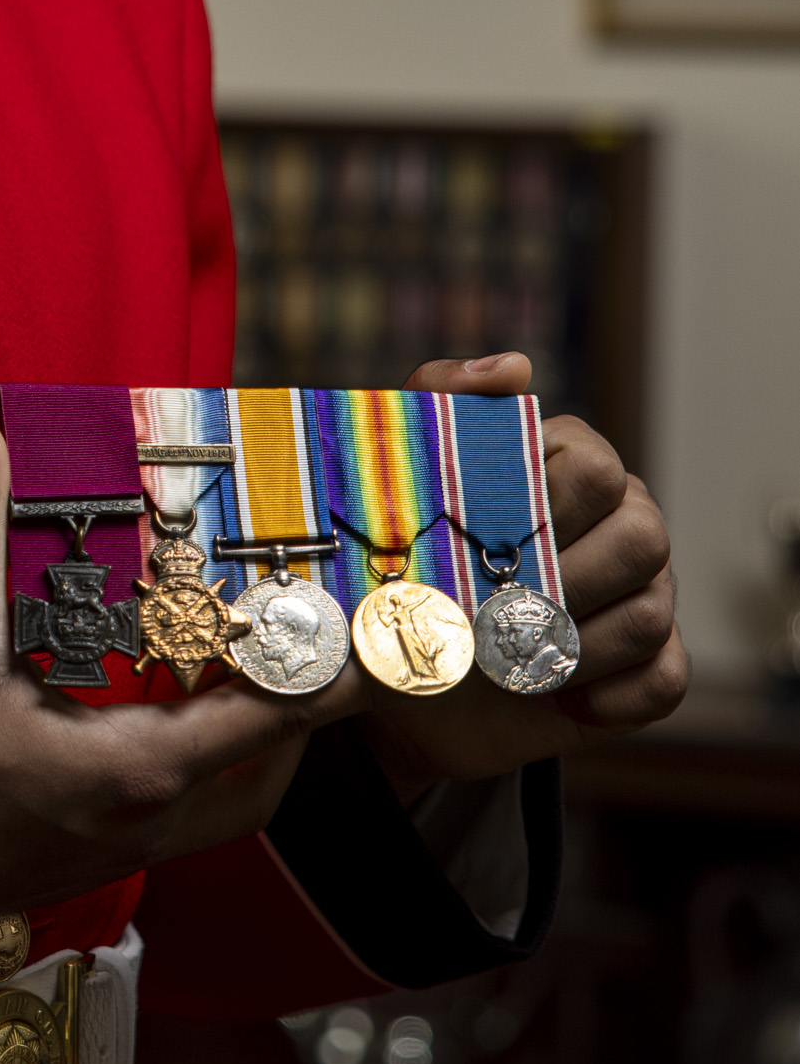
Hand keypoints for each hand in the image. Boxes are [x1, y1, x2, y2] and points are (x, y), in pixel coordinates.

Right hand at [0, 418, 347, 934]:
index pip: (266, 720)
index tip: (367, 641)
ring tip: (239, 682)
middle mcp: (144, 821)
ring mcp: (118, 851)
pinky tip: (158, 723)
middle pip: (262, 777)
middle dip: (294, 722)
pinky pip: (175, 820)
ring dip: (245, 751)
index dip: (323, 677)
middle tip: (304, 655)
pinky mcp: (85, 863)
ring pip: (223, 807)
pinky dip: (194, 771)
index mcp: (134, 769)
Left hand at [352, 352, 687, 795]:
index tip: (475, 541)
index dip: (541, 508)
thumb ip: (439, 402)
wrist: (405, 677)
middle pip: (643, 536)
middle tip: (489, 612)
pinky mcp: (648, 668)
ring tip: (506, 660)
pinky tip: (554, 697)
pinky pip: (666, 679)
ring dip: (570, 648)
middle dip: (560, 584)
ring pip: (651, 612)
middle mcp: (622, 521)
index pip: (594, 466)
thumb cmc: (405, 566)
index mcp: (573, 463)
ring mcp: (646, 593)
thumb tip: (516, 365)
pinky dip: (611, 696)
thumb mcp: (396, 480)